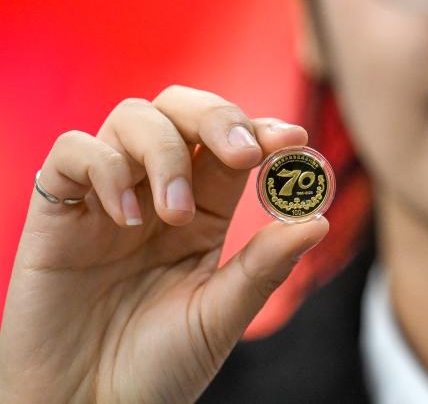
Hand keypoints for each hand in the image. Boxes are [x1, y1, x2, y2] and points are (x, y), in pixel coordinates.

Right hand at [0, 86, 328, 403]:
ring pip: (133, 117)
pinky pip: (73, 151)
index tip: (292, 138)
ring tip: (172, 215)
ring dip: (164, 151)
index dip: (262, 129)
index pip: (233, 144)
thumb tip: (319, 220)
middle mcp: (157, 192)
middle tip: (243, 155)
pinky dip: (105, 167)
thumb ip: (265, 266)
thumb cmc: (155, 368)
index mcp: (203, 211)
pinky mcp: (56, 211)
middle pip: (183, 110)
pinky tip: (125, 217)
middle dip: (218, 118)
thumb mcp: (220, 315)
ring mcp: (106, 197)